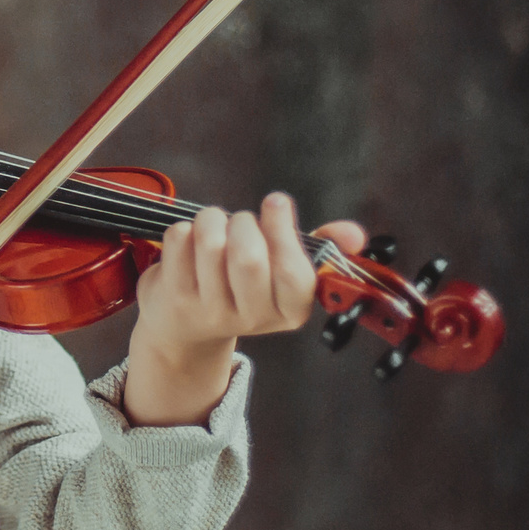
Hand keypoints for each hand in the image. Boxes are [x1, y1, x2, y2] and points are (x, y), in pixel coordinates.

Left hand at [122, 193, 367, 426]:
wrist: (185, 326)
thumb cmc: (240, 285)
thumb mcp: (283, 272)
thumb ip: (319, 246)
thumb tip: (354, 233)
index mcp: (290, 312)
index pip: (294, 274)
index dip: (283, 231)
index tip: (276, 202)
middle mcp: (251, 318)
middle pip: (248, 256)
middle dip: (243, 222)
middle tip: (240, 221)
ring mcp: (209, 310)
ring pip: (210, 242)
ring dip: (212, 219)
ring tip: (214, 226)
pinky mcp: (174, 297)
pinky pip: (180, 241)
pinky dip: (185, 228)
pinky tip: (189, 243)